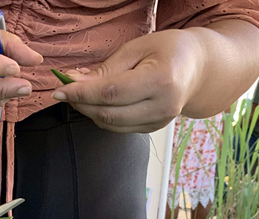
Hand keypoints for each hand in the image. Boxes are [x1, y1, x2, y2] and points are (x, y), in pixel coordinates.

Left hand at [52, 30, 204, 133]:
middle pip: (109, 113)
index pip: (111, 93)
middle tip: (64, 91)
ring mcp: (159, 121)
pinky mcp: (153, 129)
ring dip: (89, 112)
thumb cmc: (169, 50)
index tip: (59, 90)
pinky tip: (96, 103)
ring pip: (111, 125)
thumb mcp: (137, 48)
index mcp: (162, 80)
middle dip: (81, 104)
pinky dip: (102, 117)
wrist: (199, 67)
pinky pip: (119, 128)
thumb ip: (106, 69)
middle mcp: (163, 106)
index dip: (81, 94)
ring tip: (79, 95)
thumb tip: (73, 81)